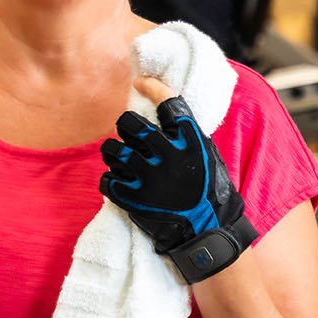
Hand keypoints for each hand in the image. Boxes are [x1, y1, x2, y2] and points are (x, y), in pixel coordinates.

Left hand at [99, 82, 254, 281]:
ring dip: (114, 152)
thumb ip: (188, 136)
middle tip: (130, 135)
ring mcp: (148, 179)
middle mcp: (168, 157)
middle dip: (126, 126)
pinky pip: (107, 179)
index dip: (152, 88)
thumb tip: (167, 109)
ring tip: (121, 160)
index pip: (168, 102)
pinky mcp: (133, 199)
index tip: (141, 83)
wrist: (207, 234)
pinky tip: (121, 182)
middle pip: (130, 124)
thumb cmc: (211, 194)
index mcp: (191, 143)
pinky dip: (111, 179)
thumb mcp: (209, 157)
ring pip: (112, 149)